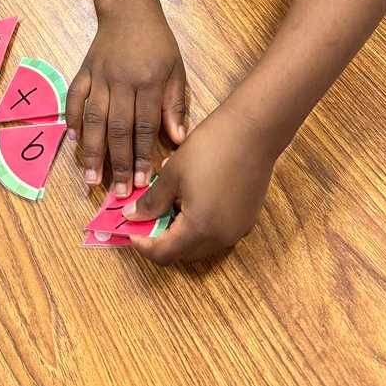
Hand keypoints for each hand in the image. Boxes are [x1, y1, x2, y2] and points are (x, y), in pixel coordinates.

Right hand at [66, 9, 185, 195]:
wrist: (130, 10)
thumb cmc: (158, 43)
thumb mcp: (176, 71)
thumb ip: (174, 106)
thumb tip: (178, 141)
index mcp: (148, 83)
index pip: (144, 127)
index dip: (142, 156)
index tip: (141, 182)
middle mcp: (122, 82)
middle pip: (118, 128)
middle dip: (118, 163)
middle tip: (116, 191)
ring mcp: (100, 76)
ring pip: (94, 118)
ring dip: (92, 150)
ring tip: (90, 177)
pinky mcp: (84, 70)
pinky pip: (75, 97)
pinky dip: (72, 118)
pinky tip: (73, 139)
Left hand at [124, 102, 275, 263]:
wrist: (253, 130)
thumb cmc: (210, 148)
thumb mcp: (172, 173)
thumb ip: (151, 201)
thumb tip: (132, 217)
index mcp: (200, 229)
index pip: (164, 254)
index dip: (143, 245)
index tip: (131, 229)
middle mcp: (221, 238)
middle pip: (183, 253)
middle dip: (162, 237)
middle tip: (148, 213)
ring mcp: (238, 230)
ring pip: (201, 242)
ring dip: (181, 229)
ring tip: (172, 197)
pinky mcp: (247, 218)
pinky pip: (217, 230)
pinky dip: (200, 222)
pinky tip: (193, 194)